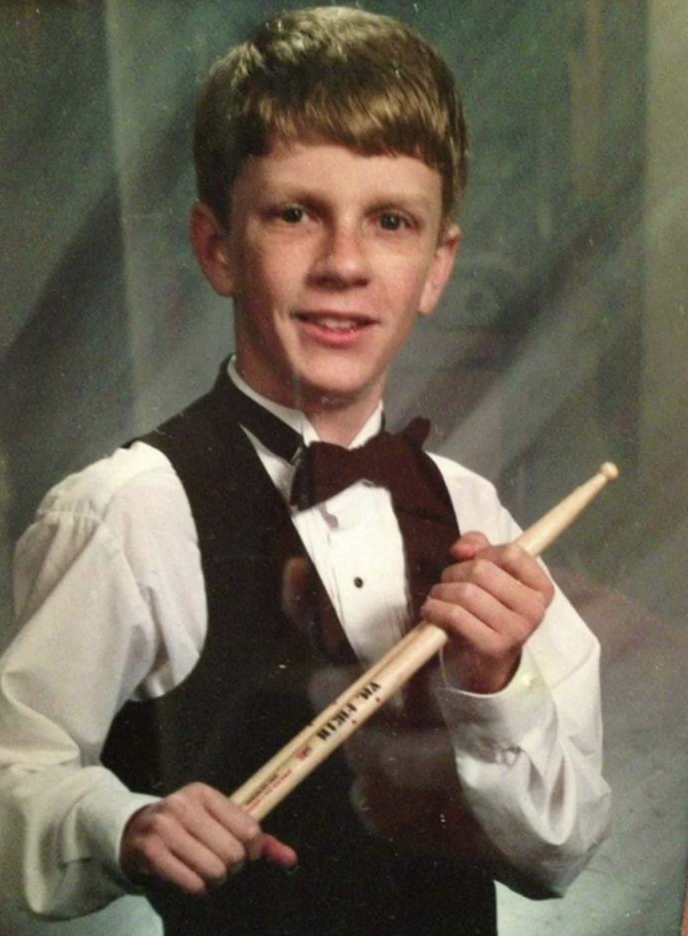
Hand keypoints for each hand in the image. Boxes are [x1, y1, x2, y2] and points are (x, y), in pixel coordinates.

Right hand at [120, 782, 296, 895]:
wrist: (132, 833)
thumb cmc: (185, 829)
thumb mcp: (218, 823)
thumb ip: (256, 839)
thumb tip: (290, 858)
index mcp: (204, 793)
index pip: (248, 829)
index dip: (252, 850)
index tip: (243, 854)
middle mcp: (184, 805)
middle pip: (232, 852)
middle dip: (232, 867)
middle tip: (221, 865)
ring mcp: (164, 827)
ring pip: (213, 869)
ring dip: (215, 879)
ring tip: (206, 873)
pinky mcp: (150, 851)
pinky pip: (190, 881)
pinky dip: (197, 888)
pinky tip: (192, 881)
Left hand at [421, 532, 553, 693]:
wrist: (487, 664)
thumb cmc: (489, 611)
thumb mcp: (492, 575)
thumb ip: (479, 548)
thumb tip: (461, 548)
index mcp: (541, 589)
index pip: (512, 554)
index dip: (484, 552)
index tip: (471, 561)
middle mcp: (534, 609)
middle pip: (482, 570)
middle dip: (454, 572)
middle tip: (447, 583)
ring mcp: (516, 630)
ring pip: (465, 592)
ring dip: (441, 591)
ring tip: (437, 598)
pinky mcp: (492, 647)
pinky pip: (455, 616)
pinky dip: (435, 609)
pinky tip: (431, 611)